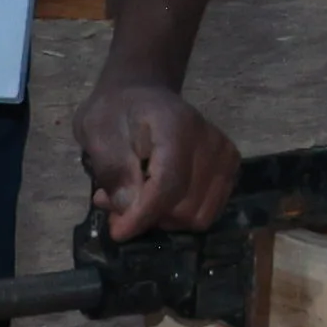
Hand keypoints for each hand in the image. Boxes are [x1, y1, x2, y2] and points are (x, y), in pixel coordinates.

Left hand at [76, 78, 239, 240]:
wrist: (142, 94)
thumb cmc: (115, 111)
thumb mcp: (96, 132)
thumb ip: (112, 168)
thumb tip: (128, 208)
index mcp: (177, 127)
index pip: (168, 184)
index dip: (142, 215)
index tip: (117, 232)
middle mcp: (211, 142)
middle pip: (186, 207)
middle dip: (149, 216)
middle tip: (115, 204)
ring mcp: (226, 156)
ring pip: (200, 216)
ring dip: (163, 218)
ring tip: (135, 199)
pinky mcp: (229, 169)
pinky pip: (208, 211)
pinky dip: (179, 214)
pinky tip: (156, 197)